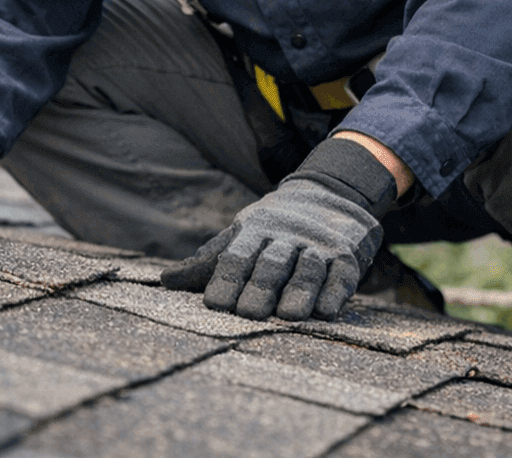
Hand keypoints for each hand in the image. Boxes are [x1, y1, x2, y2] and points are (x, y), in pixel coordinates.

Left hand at [160, 136, 395, 320]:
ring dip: (299, 292)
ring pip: (307, 269)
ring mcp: (318, 245)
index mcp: (255, 230)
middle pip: (272, 263)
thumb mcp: (241, 236)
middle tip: (248, 314)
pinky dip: (334, 293)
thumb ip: (208, 262)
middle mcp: (286, 235)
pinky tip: (325, 311)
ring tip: (288, 316)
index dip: (226, 280)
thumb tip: (164, 280)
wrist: (331, 194)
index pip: (237, 256)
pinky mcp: (347, 257)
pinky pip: (341, 276)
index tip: (215, 305)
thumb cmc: (274, 229)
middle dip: (260, 287)